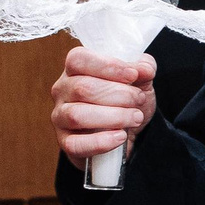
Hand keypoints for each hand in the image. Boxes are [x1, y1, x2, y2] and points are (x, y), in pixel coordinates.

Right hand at [50, 47, 156, 162]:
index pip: (79, 59)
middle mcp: (62, 91)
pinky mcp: (66, 142)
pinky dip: (101, 142)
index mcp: (75, 69)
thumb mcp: (140, 81)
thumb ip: (143, 70)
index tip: (133, 75)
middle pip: (83, 88)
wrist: (128, 132)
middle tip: (139, 100)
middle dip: (119, 94)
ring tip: (135, 118)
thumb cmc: (127, 101)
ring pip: (77, 115)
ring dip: (114, 117)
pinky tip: (121, 136)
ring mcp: (60, 117)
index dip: (108, 66)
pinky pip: (76, 144)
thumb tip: (144, 69)